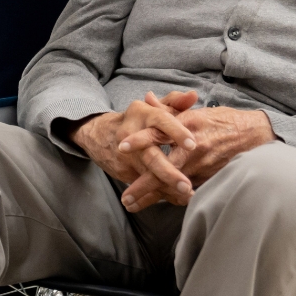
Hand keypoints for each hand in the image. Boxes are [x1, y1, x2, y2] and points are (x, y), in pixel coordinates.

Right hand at [68, 92, 198, 192]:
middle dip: (168, 172)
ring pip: (147, 174)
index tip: (193, 144)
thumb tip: (193, 96)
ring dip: (167, 187)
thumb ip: (175, 102)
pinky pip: (144, 184)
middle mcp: (130, 132)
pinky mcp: (123, 170)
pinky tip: (176, 199)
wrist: (101, 135)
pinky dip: (160, 193)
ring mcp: (125, 154)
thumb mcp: (154, 108)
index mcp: (142, 113)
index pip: (160, 121)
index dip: (177, 132)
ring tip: (186, 195)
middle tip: (187, 185)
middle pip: (150, 154)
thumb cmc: (139, 120)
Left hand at [118, 103, 277, 212]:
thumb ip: (169, 107)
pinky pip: (187, 191)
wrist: (256, 136)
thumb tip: (147, 98)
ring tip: (133, 205)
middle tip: (125, 197)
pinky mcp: (210, 179)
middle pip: (164, 169)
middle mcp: (193, 147)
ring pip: (173, 185)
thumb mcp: (195, 110)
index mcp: (187, 125)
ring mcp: (203, 166)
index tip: (121, 147)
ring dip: (153, 197)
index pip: (159, 133)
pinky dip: (172, 198)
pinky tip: (157, 204)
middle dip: (143, 185)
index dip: (140, 141)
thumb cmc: (223, 121)